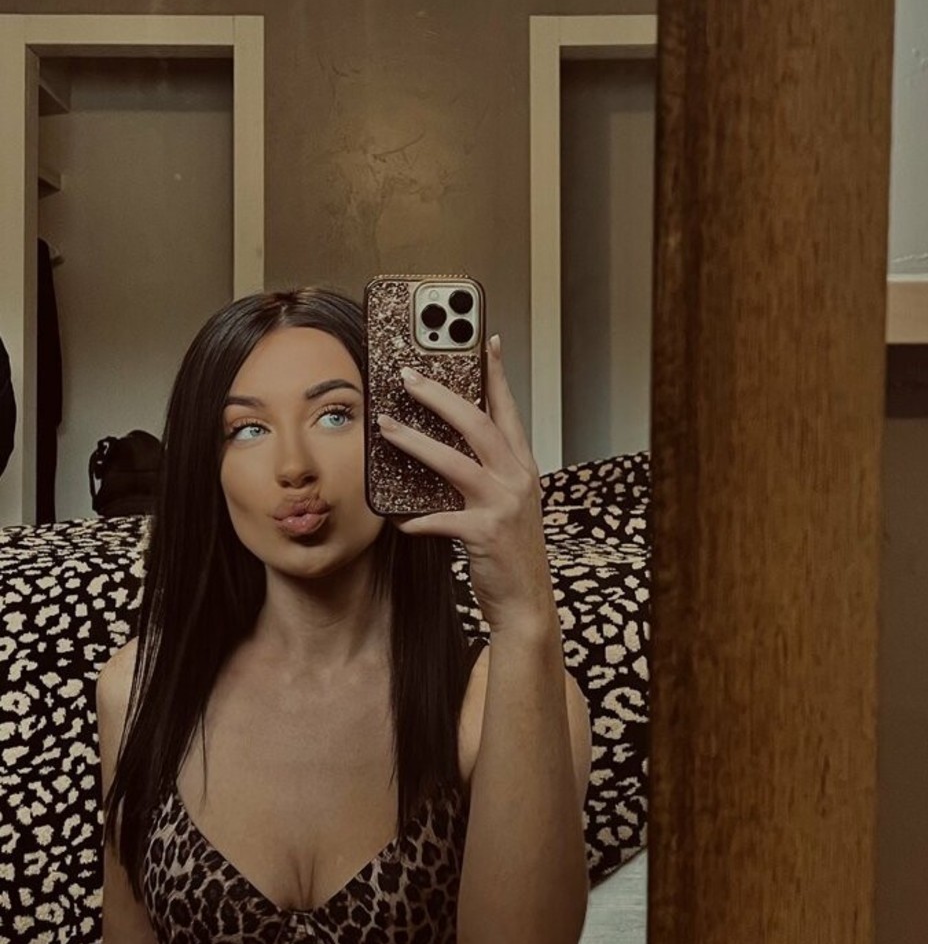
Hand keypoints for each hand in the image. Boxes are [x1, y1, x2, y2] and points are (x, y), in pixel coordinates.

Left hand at [376, 335, 556, 635]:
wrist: (526, 603)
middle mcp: (518, 480)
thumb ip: (485, 474)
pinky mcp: (484, 535)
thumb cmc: (510, 553)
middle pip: (478, 424)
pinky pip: (438, 519)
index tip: (484, 340)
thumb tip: (440, 448)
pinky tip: (394, 518)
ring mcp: (503, 506)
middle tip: (407, 376)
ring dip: (415, 442)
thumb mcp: (507, 505)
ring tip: (385, 427)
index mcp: (524, 468)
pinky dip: (413, 518)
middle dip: (440, 395)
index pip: (509, 410)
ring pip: (454, 462)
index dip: (496, 374)